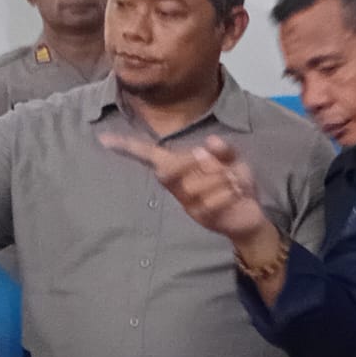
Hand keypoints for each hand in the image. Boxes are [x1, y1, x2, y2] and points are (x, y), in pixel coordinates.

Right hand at [100, 132, 270, 244]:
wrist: (250, 215)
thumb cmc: (236, 183)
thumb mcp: (234, 161)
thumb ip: (224, 150)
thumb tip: (209, 141)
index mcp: (181, 167)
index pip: (149, 155)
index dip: (128, 147)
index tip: (105, 139)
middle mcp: (178, 185)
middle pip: (165, 173)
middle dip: (191, 165)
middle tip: (219, 166)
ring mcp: (186, 203)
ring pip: (192, 188)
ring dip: (220, 181)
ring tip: (234, 183)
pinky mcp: (200, 217)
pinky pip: (209, 204)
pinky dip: (228, 195)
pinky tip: (237, 194)